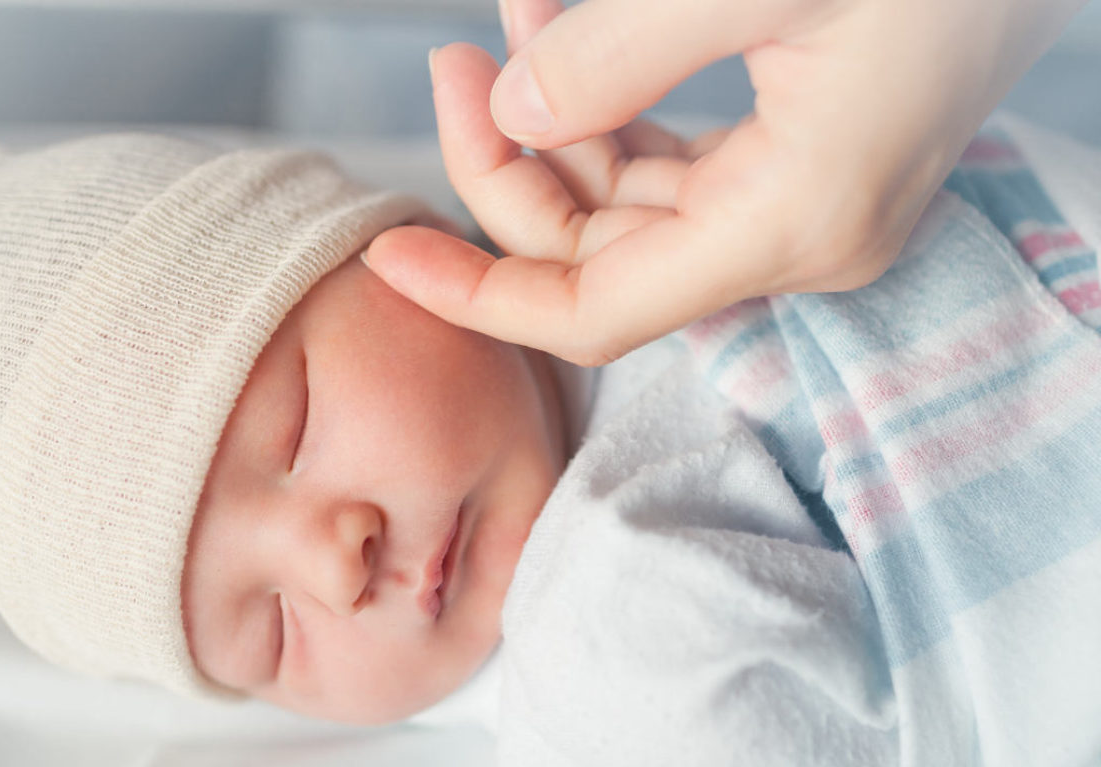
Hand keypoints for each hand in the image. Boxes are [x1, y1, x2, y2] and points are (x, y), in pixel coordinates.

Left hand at [365, 0, 1082, 365]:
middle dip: (507, 166)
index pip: (593, 311)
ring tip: (509, 23)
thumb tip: (513, 111)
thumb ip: (616, 55)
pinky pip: (672, 163)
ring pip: (629, 205)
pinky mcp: (802, 162)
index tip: (390, 257)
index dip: (480, 295)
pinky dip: (610, 107)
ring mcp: (801, 204)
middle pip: (598, 254)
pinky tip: (567, 34)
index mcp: (790, 222)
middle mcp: (796, 237)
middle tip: (454, 66)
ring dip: (555, 123)